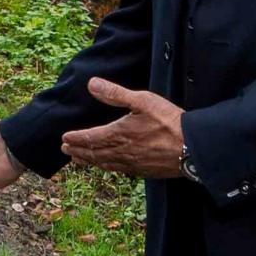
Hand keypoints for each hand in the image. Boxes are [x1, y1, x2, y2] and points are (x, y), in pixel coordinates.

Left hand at [57, 78, 187, 178]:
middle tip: (65, 149)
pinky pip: (118, 170)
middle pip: (94, 152)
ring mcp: (132, 163)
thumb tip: (92, 84)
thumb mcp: (142, 100)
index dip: (76, 138)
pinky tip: (106, 166)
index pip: (90, 137)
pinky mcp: (143, 171)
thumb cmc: (168, 122)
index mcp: (119, 133)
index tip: (64, 137)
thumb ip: (115, 94)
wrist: (191, 148)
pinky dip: (106, 167)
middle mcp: (122, 151)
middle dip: (78, 150)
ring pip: (104, 163)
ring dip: (89, 161)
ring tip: (78, 159)